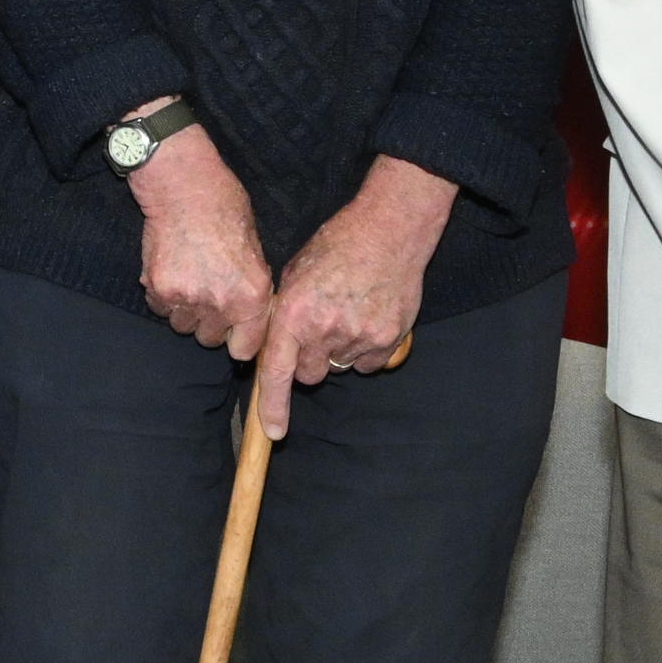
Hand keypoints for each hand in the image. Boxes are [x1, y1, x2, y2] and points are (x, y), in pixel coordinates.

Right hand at [126, 125, 274, 360]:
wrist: (184, 186)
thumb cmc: (225, 207)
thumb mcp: (255, 248)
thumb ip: (251, 285)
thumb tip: (249, 310)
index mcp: (252, 295)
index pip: (244, 349)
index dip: (239, 340)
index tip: (234, 331)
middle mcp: (220, 302)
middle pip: (210, 339)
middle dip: (210, 323)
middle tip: (209, 295)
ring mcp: (186, 297)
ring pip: (182, 326)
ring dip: (186, 311)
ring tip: (189, 281)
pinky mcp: (158, 288)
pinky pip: (160, 309)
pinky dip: (164, 297)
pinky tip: (172, 271)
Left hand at [252, 157, 454, 438]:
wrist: (388, 231)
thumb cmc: (337, 246)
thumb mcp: (294, 275)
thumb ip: (284, 315)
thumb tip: (276, 346)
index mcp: (293, 315)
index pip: (276, 373)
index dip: (274, 406)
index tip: (275, 431)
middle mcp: (323, 331)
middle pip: (309, 375)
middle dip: (309, 360)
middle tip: (318, 330)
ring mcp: (358, 337)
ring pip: (339, 367)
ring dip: (338, 351)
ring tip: (346, 313)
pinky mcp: (387, 340)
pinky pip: (368, 364)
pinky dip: (365, 349)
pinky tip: (367, 317)